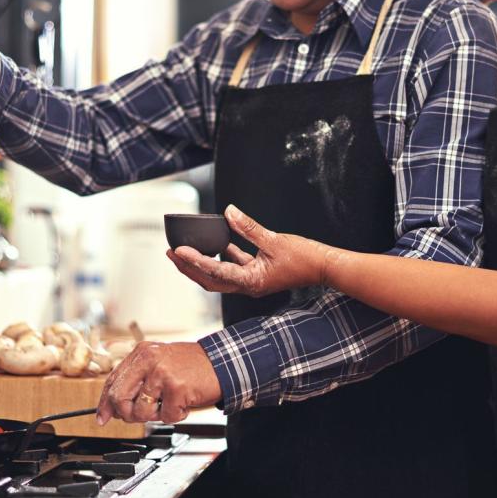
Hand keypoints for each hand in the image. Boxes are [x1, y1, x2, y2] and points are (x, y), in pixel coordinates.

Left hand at [96, 341, 220, 424]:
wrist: (222, 362)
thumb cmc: (192, 366)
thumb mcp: (160, 363)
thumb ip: (138, 380)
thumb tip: (114, 407)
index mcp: (142, 353)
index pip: (112, 380)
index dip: (105, 403)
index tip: (102, 417)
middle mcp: (148, 360)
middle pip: (119, 397)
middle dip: (126, 414)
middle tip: (138, 416)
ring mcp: (162, 373)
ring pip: (141, 412)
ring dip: (155, 416)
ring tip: (168, 404)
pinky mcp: (176, 388)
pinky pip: (166, 417)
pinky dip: (176, 416)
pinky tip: (184, 403)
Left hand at [166, 205, 334, 297]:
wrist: (325, 267)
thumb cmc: (304, 258)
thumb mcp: (274, 240)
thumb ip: (248, 227)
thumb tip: (228, 212)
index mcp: (251, 282)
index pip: (215, 272)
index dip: (194, 261)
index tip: (177, 251)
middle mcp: (248, 286)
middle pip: (210, 280)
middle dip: (189, 267)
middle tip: (171, 253)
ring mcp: (253, 281)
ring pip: (219, 275)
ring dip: (201, 263)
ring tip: (184, 250)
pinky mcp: (258, 273)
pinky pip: (234, 266)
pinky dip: (222, 256)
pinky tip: (215, 243)